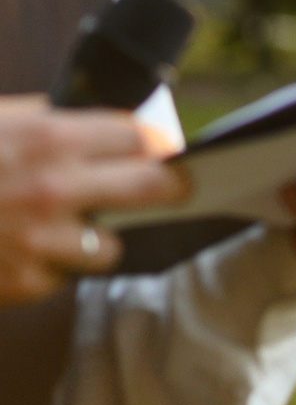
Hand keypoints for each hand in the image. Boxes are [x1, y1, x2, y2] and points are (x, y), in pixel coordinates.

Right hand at [0, 95, 189, 305]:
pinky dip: (44, 270)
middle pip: (158, 187)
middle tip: (171, 187)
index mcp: (47, 137)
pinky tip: (15, 254)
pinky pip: (58, 280)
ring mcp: (40, 240)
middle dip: (169, 186)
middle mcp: (54, 188)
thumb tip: (102, 120)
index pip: (140, 135)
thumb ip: (46, 120)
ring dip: (94, 240)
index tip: (154, 147)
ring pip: (110, 247)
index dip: (149, 141)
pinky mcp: (21, 283)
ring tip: (63, 229)